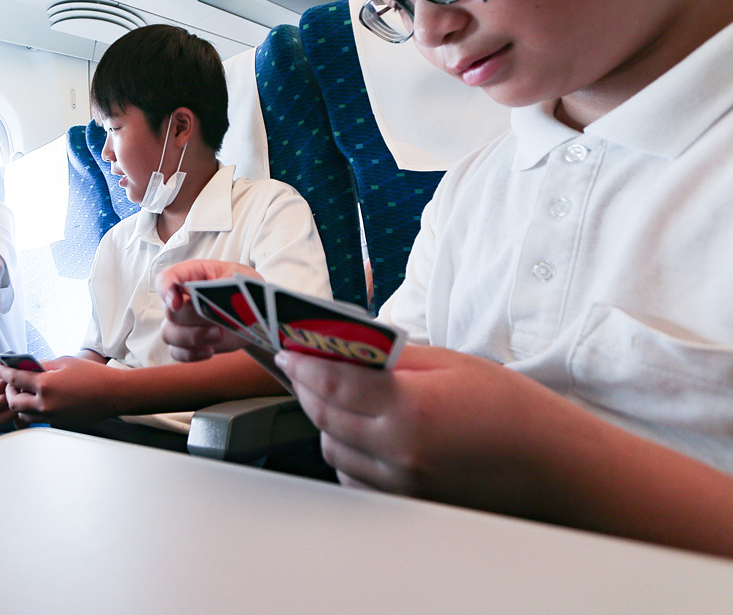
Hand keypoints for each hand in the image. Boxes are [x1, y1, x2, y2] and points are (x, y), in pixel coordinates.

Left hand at [0, 356, 121, 427]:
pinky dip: (33, 411)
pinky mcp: (58, 423)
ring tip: (26, 394)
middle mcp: (45, 403)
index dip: (3, 372)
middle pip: (13, 402)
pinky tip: (39, 402)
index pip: (15, 378)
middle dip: (9, 392)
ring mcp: (51, 416)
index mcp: (45, 384)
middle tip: (13, 384)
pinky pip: (37, 419)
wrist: (113, 395)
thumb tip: (29, 366)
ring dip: (20, 404)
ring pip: (24, 414)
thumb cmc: (94, 376)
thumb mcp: (66, 362)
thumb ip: (44, 365)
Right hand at [156, 259, 259, 361]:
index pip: (166, 278)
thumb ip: (219, 289)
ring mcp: (184, 323)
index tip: (176, 303)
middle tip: (217, 319)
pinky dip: (192, 354)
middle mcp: (183, 299)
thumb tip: (206, 302)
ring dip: (192, 337)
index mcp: (192, 276)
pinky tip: (209, 351)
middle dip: (193, 318)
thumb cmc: (246, 290)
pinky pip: (177, 352)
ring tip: (218, 334)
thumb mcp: (239, 280)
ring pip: (169, 334)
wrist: (259, 315)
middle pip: (170, 311)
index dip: (165, 290)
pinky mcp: (190, 343)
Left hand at [277, 344, 584, 517]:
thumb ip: (393, 357)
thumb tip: (349, 345)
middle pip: (324, 416)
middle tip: (303, 367)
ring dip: (325, 421)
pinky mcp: (407, 501)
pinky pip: (354, 478)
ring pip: (333, 450)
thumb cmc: (512, 409)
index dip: (304, 362)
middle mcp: (399, 450)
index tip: (289, 349)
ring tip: (334, 396)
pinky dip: (346, 454)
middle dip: (307, 388)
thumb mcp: (452, 364)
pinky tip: (360, 433)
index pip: (333, 380)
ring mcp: (401, 481)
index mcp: (410, 407)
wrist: (555, 467)